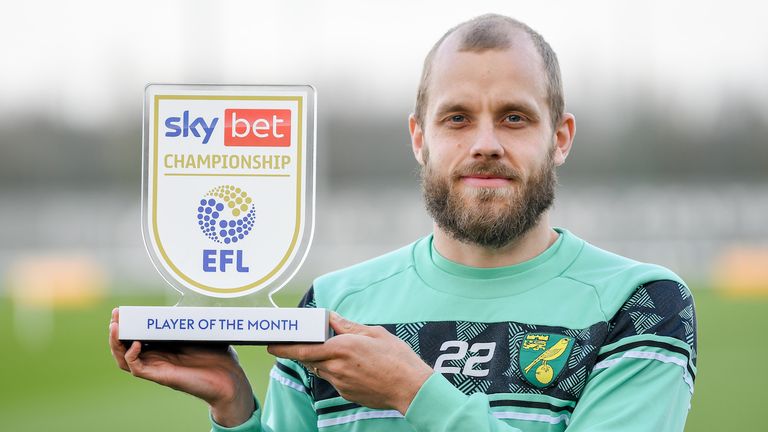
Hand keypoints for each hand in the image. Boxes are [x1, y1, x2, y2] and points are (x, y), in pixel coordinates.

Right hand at [108, 308, 254, 426]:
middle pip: (125, 347)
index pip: (138, 336)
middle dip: (117, 331)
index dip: (128, 324)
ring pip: (125, 359)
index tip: (122, 310)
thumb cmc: (220, 358)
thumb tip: (192, 299)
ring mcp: (158, 367)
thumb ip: (194, 319)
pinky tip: (135, 344)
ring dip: (116, 344)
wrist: (230, 379)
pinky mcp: (162, 376)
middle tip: (115, 316)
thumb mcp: (204, 332)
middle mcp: (158, 358)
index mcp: (165, 348)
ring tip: (115, 327)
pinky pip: (137, 369)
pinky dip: (131, 356)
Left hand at [267, 313, 432, 414]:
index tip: (272, 344)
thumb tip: (332, 318)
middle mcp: (337, 367)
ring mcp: (341, 383)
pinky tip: (352, 365)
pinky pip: (334, 378)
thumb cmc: (396, 359)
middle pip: (308, 359)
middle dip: (301, 351)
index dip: (284, 347)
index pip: (304, 348)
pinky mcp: (346, 393)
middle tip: (297, 343)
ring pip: (321, 369)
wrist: (410, 389)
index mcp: (342, 348)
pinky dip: (336, 370)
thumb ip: (348, 326)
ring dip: (320, 360)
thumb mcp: (374, 333)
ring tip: (335, 351)